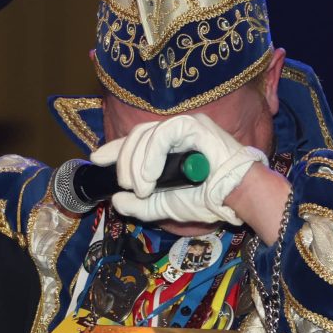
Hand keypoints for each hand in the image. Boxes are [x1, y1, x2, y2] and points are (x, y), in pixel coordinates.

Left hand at [91, 113, 264, 227]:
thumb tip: (116, 201)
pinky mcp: (194, 125)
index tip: (97, 160)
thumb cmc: (208, 199)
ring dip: (137, 164)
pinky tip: (150, 176)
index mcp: (168, 148)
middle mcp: (175, 133)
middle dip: (124, 162)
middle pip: (136, 135)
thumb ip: (141, 206)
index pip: (136, 141)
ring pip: (146, 134)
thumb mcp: (166, 206)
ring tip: (141, 187)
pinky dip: (151, 155)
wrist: (236, 197)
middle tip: (125, 186)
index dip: (114, 148)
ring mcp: (185, 126)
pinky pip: (163, 133)